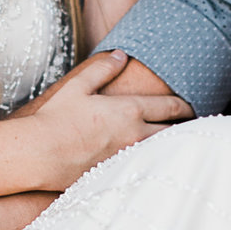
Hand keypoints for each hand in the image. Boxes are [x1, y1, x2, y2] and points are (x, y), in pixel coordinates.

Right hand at [29, 49, 189, 187]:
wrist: (39, 154)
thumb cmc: (55, 119)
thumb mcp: (77, 87)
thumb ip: (102, 70)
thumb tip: (121, 55)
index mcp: (129, 111)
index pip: (171, 107)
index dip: (185, 106)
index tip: (191, 106)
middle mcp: (134, 135)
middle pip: (173, 133)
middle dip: (185, 128)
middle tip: (190, 126)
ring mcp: (127, 157)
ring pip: (161, 152)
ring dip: (170, 146)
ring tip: (175, 144)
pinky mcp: (117, 174)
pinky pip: (143, 167)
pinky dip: (150, 162)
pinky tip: (150, 162)